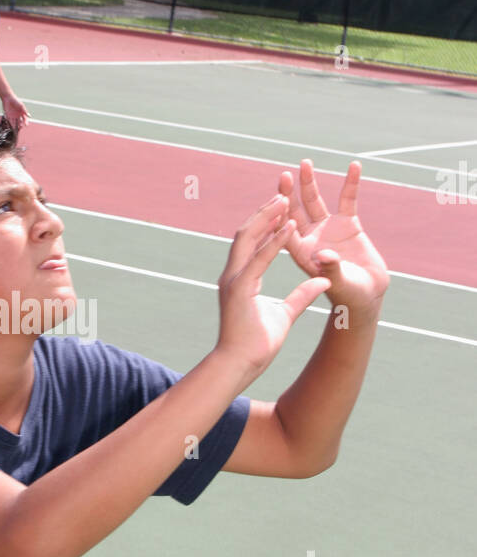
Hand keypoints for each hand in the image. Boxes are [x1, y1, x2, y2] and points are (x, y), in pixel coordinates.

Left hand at [1, 93, 27, 130]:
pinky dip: (11, 124)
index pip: (25, 119)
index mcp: (22, 113)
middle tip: (21, 127)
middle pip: (20, 122)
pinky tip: (11, 127)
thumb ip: (25, 111)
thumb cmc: (16, 101)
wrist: (8, 98)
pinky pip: (10, 122)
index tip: (26, 125)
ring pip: (15, 123)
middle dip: (20, 125)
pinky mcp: (8, 116)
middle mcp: (18, 116)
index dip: (26, 122)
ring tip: (16, 128)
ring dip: (15, 126)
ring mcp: (13, 117)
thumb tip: (30, 116)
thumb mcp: (21, 105)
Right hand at [217, 195, 331, 379]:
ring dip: (267, 217)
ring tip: (285, 198)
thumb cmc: (257, 344)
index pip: (252, 242)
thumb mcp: (286, 313)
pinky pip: (260, 258)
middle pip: (247, 233)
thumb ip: (302, 295)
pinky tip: (290, 226)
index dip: (266, 223)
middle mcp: (234, 274)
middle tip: (282, 192)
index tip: (282, 207)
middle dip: (264, 211)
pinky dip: (275, 240)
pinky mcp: (239, 288)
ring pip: (248, 237)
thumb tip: (322, 283)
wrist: (240, 364)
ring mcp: (234, 279)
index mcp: (242, 278)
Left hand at [279, 161, 389, 316]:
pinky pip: (348, 199)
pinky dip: (351, 183)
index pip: (284, 230)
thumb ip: (331, 269)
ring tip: (305, 163)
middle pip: (294, 210)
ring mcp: (327, 228)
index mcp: (300, 252)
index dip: (280, 215)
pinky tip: (354, 166)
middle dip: (288, 193)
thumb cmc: (347, 295)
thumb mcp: (338, 284)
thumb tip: (325, 255)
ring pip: (315, 201)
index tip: (278, 200)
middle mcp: (310, 237)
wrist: (367, 296)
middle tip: (284, 175)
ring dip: (309, 182)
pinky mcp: (347, 224)